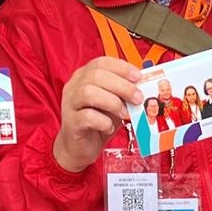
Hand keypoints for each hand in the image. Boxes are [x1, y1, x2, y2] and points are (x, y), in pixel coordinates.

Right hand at [54, 57, 140, 172]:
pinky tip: (109, 127)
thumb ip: (123, 94)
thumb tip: (142, 87)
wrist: (80, 148)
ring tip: (125, 114)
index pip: (101, 62)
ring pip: (89, 92)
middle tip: (137, 98)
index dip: (121, 68)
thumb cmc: (98, 122)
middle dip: (122, 86)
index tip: (138, 77)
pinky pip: (87, 117)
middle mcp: (74, 86)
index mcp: (84, 76)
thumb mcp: (114, 104)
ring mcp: (70, 103)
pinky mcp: (71, 122)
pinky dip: (104, 122)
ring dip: (113, 103)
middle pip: (96, 75)